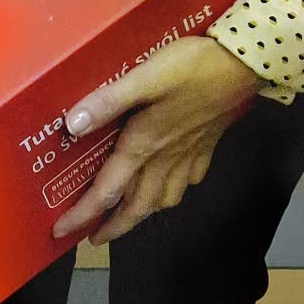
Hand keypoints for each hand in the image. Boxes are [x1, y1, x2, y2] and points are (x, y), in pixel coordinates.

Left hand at [50, 38, 260, 245]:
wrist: (241, 66)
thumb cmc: (190, 69)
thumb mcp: (143, 78)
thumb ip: (108, 102)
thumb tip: (72, 125)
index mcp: (144, 145)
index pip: (107, 190)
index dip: (83, 214)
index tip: (62, 232)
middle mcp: (166, 158)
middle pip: (138, 206)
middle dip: (114, 227)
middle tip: (94, 237)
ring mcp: (189, 155)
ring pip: (164, 199)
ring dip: (142, 212)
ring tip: (127, 214)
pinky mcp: (206, 146)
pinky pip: (186, 181)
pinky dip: (172, 191)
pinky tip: (168, 183)